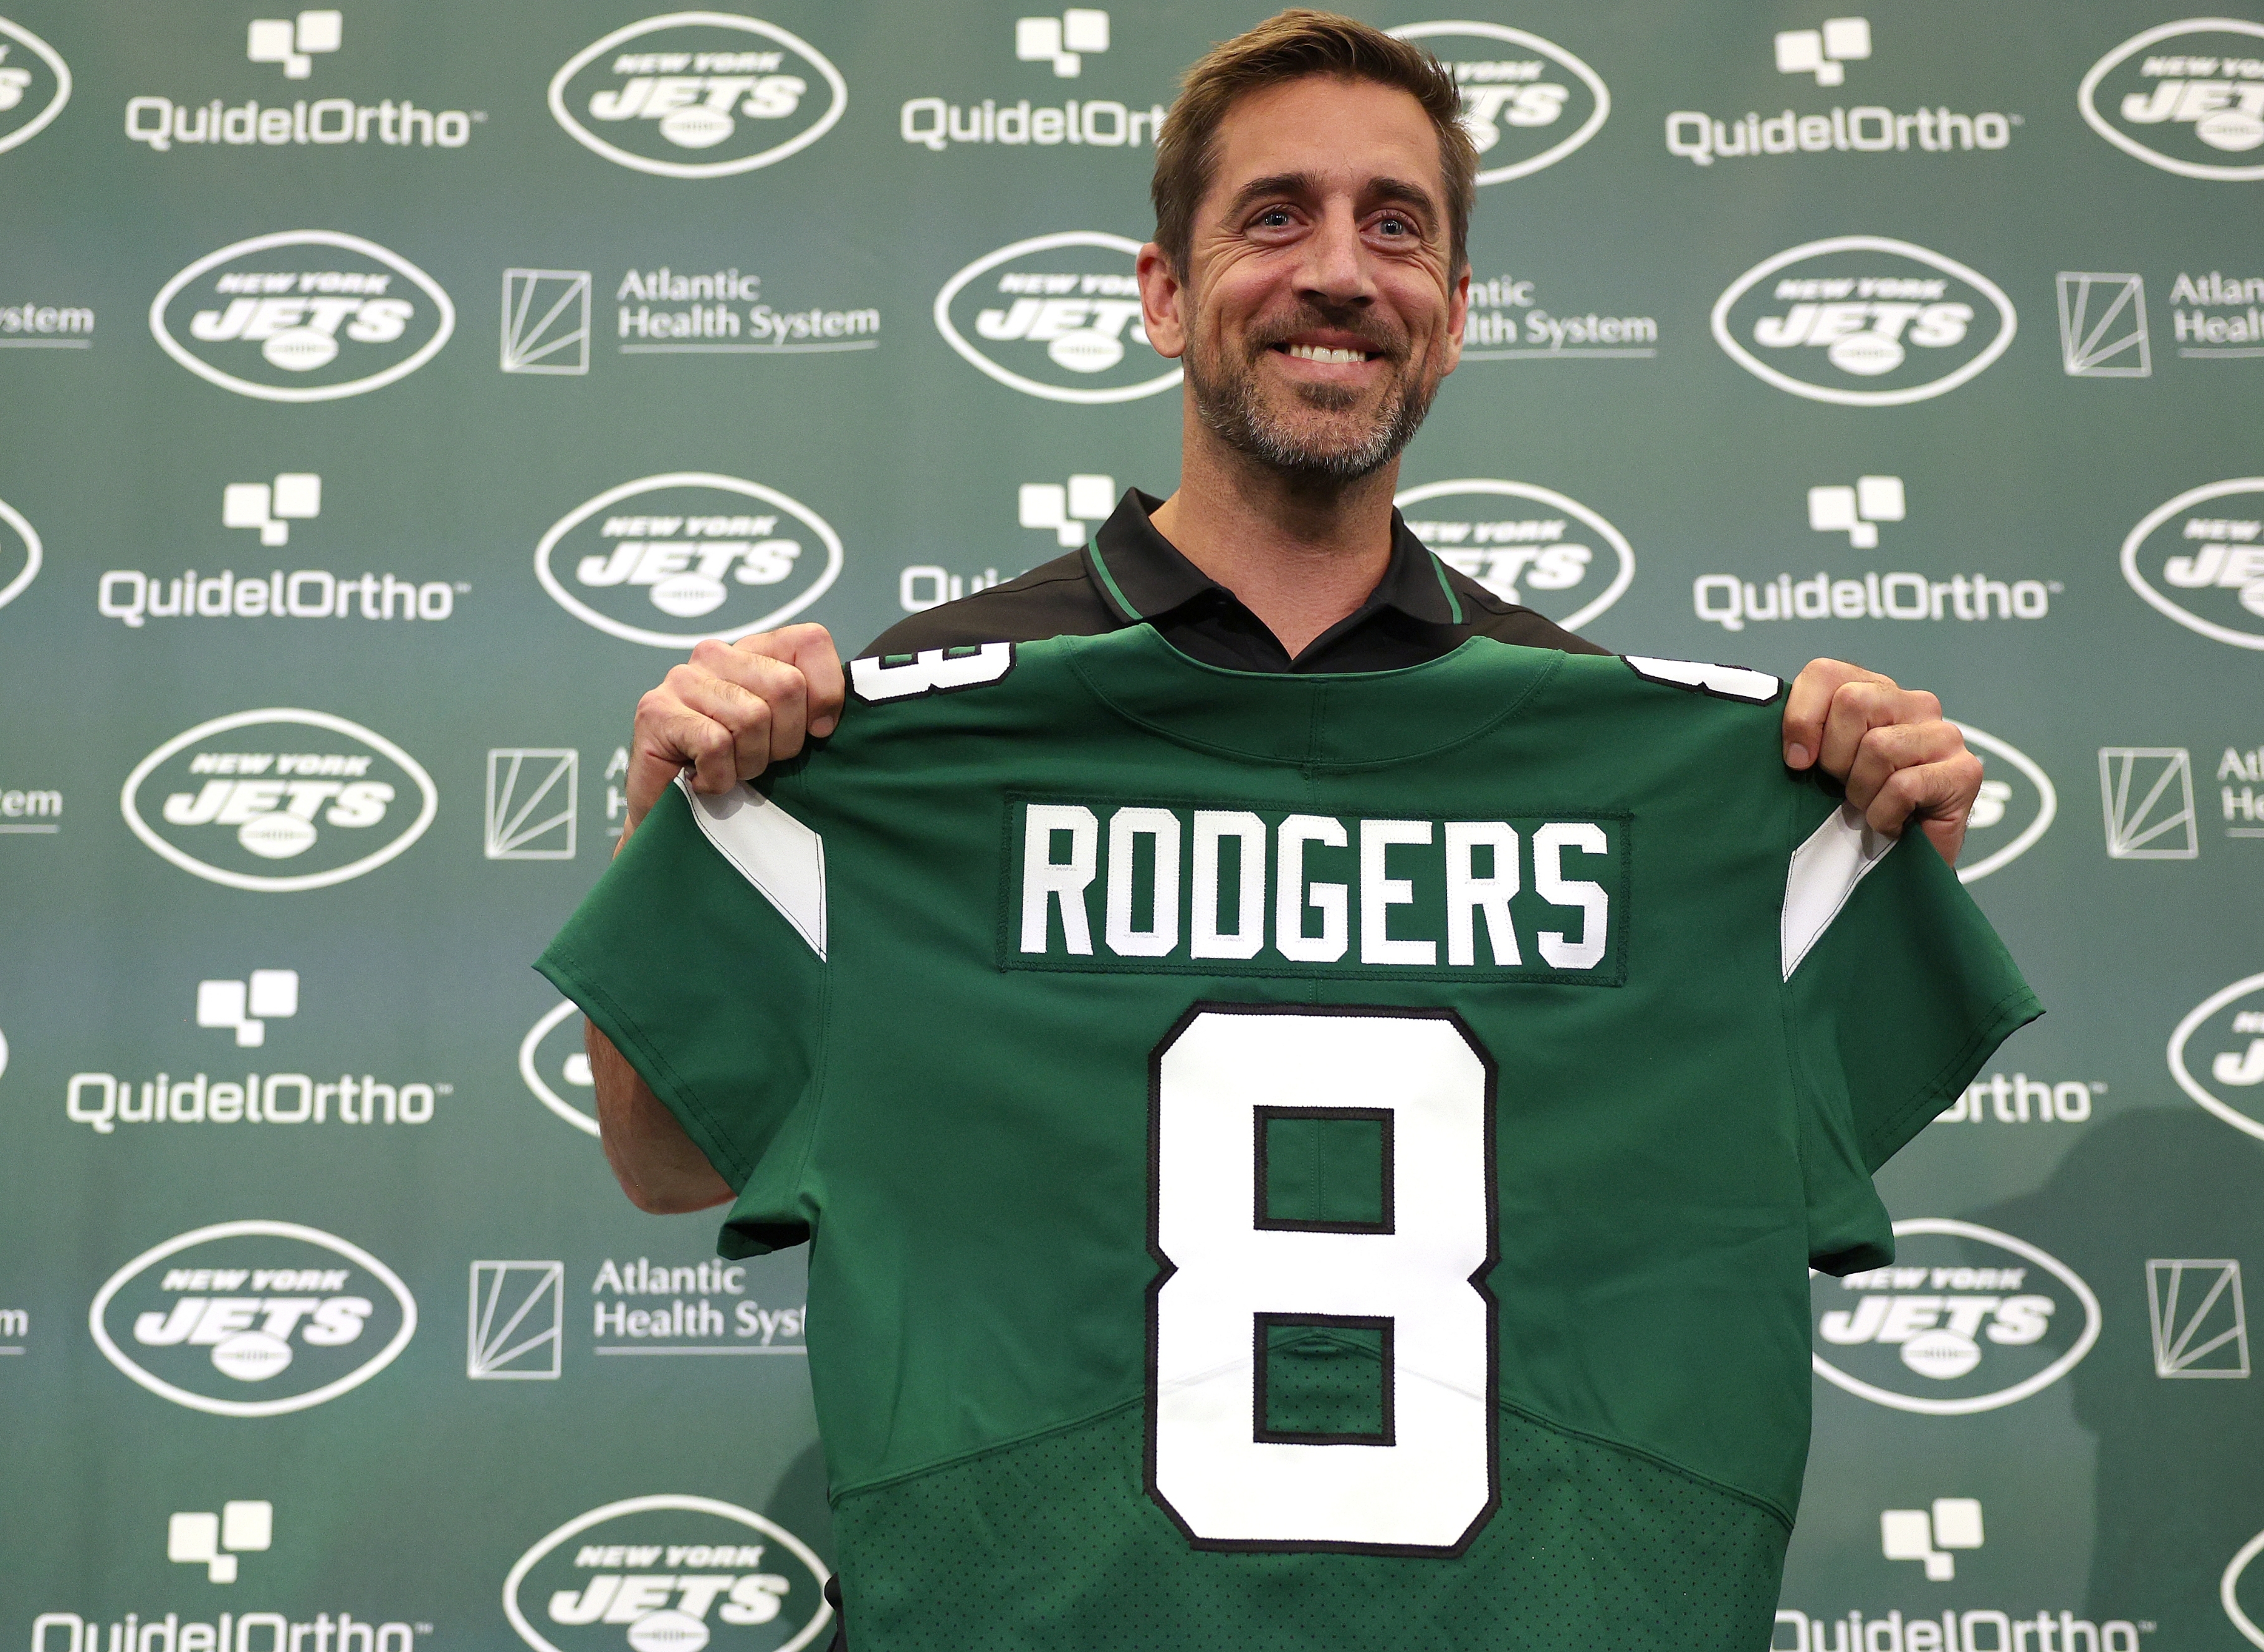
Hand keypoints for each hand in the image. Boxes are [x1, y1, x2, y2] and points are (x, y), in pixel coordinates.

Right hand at [624, 623, 845, 841]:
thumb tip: (828, 721)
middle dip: (785, 740)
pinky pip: (716, 743)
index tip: (815, 732)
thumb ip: (813, 711)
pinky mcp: (656, 711)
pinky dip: (719, 776)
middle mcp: (716, 655)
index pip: (811, 641)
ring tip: (729, 770)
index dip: (826, 694)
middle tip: (759, 759)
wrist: (673, 815)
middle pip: (787, 686)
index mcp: (754, 652)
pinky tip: (704, 779)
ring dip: (749, 763)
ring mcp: (682, 680)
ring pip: (752, 717)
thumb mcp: (786, 737)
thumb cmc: (736, 773)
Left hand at [1781, 659, 1983, 866]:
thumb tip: (1795, 752)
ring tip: (1871, 806)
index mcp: (1875, 692)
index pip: (1826, 672)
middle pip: (1853, 702)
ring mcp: (1945, 735)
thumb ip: (1805, 737)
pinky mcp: (1965, 771)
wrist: (1898, 865)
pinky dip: (1885, 814)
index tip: (1797, 762)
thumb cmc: (1855, 810)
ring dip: (1862, 791)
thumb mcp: (1819, 767)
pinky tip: (1893, 823)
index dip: (1801, 718)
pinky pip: (1904, 786)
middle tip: (1845, 788)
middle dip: (1835, 757)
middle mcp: (1915, 704)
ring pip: (1878, 747)